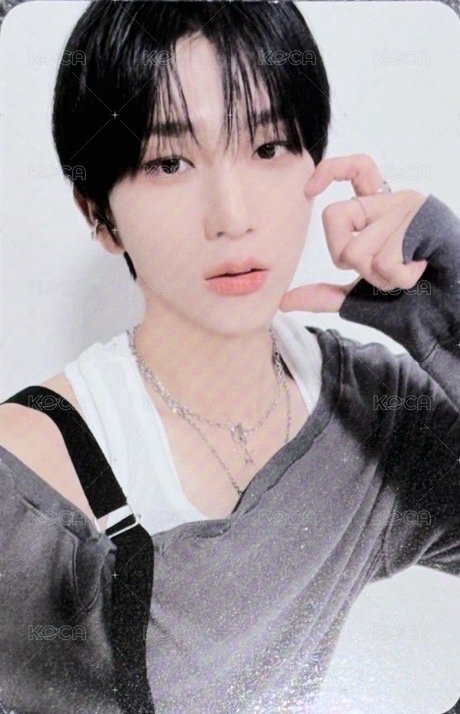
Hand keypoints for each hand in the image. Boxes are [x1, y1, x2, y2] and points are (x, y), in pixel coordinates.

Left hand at [279, 154, 428, 312]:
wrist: (447, 312)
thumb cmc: (410, 301)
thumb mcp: (358, 297)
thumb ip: (324, 294)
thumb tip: (283, 301)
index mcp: (379, 210)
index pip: (357, 168)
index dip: (330, 170)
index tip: (309, 189)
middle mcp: (392, 201)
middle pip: (334, 217)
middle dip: (344, 258)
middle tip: (377, 271)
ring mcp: (408, 208)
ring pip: (357, 248)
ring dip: (378, 277)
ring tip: (406, 275)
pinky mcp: (423, 220)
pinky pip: (383, 259)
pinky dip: (396, 280)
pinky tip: (419, 271)